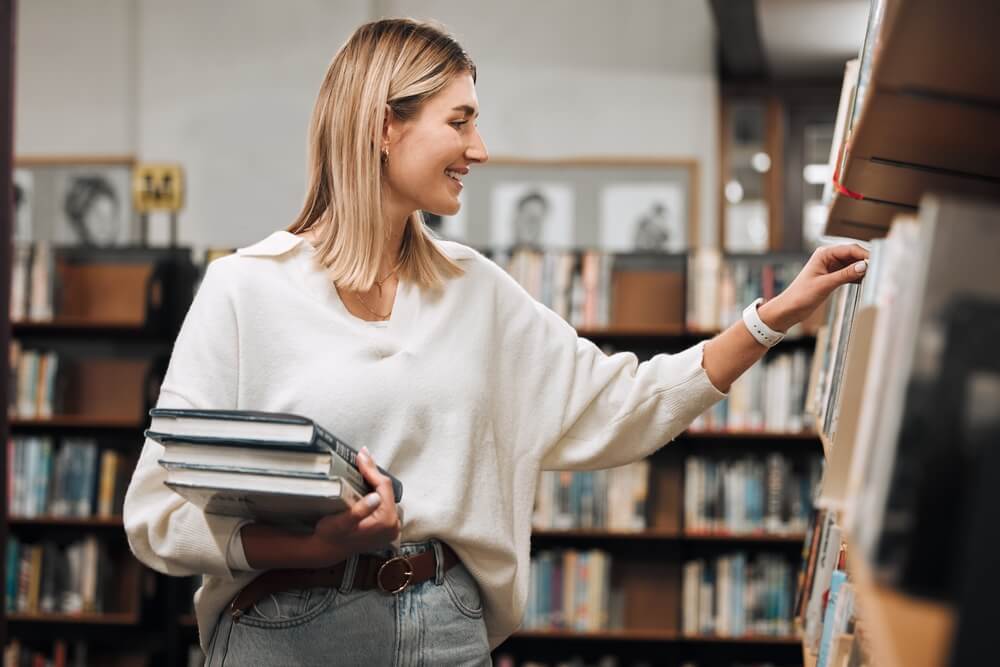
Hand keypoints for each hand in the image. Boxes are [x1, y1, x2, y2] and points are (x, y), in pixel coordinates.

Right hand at [308, 447, 400, 567]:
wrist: (327, 550)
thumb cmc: (331, 536)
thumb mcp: (341, 523)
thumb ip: (360, 511)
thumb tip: (375, 496)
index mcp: (386, 522)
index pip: (383, 487)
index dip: (372, 469)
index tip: (361, 455)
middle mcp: (393, 525)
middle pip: (386, 489)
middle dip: (373, 471)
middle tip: (363, 454)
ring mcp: (391, 526)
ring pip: (385, 493)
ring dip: (373, 479)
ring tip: (363, 463)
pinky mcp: (386, 525)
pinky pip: (383, 500)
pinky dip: (374, 489)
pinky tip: (366, 478)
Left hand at [759, 244, 869, 331]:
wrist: (790, 309)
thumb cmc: (801, 295)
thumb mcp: (825, 284)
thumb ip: (845, 275)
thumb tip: (864, 266)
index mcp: (824, 254)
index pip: (850, 249)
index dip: (865, 254)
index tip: (877, 262)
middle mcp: (828, 258)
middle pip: (854, 255)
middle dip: (866, 261)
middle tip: (879, 270)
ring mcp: (831, 267)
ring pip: (853, 264)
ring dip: (863, 270)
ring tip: (875, 277)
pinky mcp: (833, 277)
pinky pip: (850, 274)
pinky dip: (858, 277)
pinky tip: (865, 282)